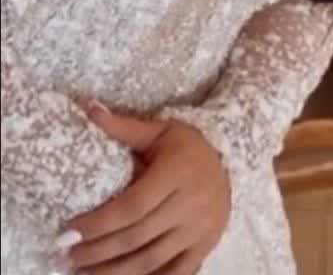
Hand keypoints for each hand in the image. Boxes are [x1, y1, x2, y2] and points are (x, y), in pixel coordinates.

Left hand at [60, 103, 230, 273]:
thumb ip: (124, 127)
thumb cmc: (188, 145)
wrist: (232, 158)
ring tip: (83, 274)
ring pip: (151, 260)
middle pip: (137, 237)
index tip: (69, 231)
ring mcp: (200, 229)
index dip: (99, 223)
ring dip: (114, 272)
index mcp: (177, 173)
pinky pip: (174, 273)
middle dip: (98, 251)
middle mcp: (191, 204)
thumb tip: (90, 109)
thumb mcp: (160, 131)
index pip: (132, 206)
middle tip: (66, 256)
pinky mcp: (205, 246)